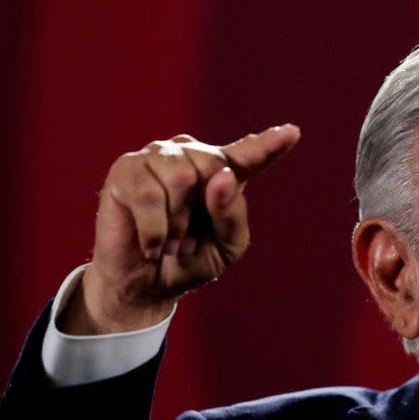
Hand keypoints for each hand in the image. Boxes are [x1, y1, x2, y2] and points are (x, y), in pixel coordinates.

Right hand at [60, 125, 300, 334]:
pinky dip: (155, 230)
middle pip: (212, 166)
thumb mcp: (227, 246)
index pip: (250, 154)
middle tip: (188, 238)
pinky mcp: (126, 169)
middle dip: (202, 212)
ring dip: (177, 223)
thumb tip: (221, 176)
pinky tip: (151, 244)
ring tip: (170, 240)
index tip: (292, 133)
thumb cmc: (189, 260)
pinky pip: (148, 194)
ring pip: (181, 178)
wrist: (145, 286)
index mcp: (223, 173)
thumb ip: (232, 214)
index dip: (270, 144)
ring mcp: (156, 157)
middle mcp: (190, 155)